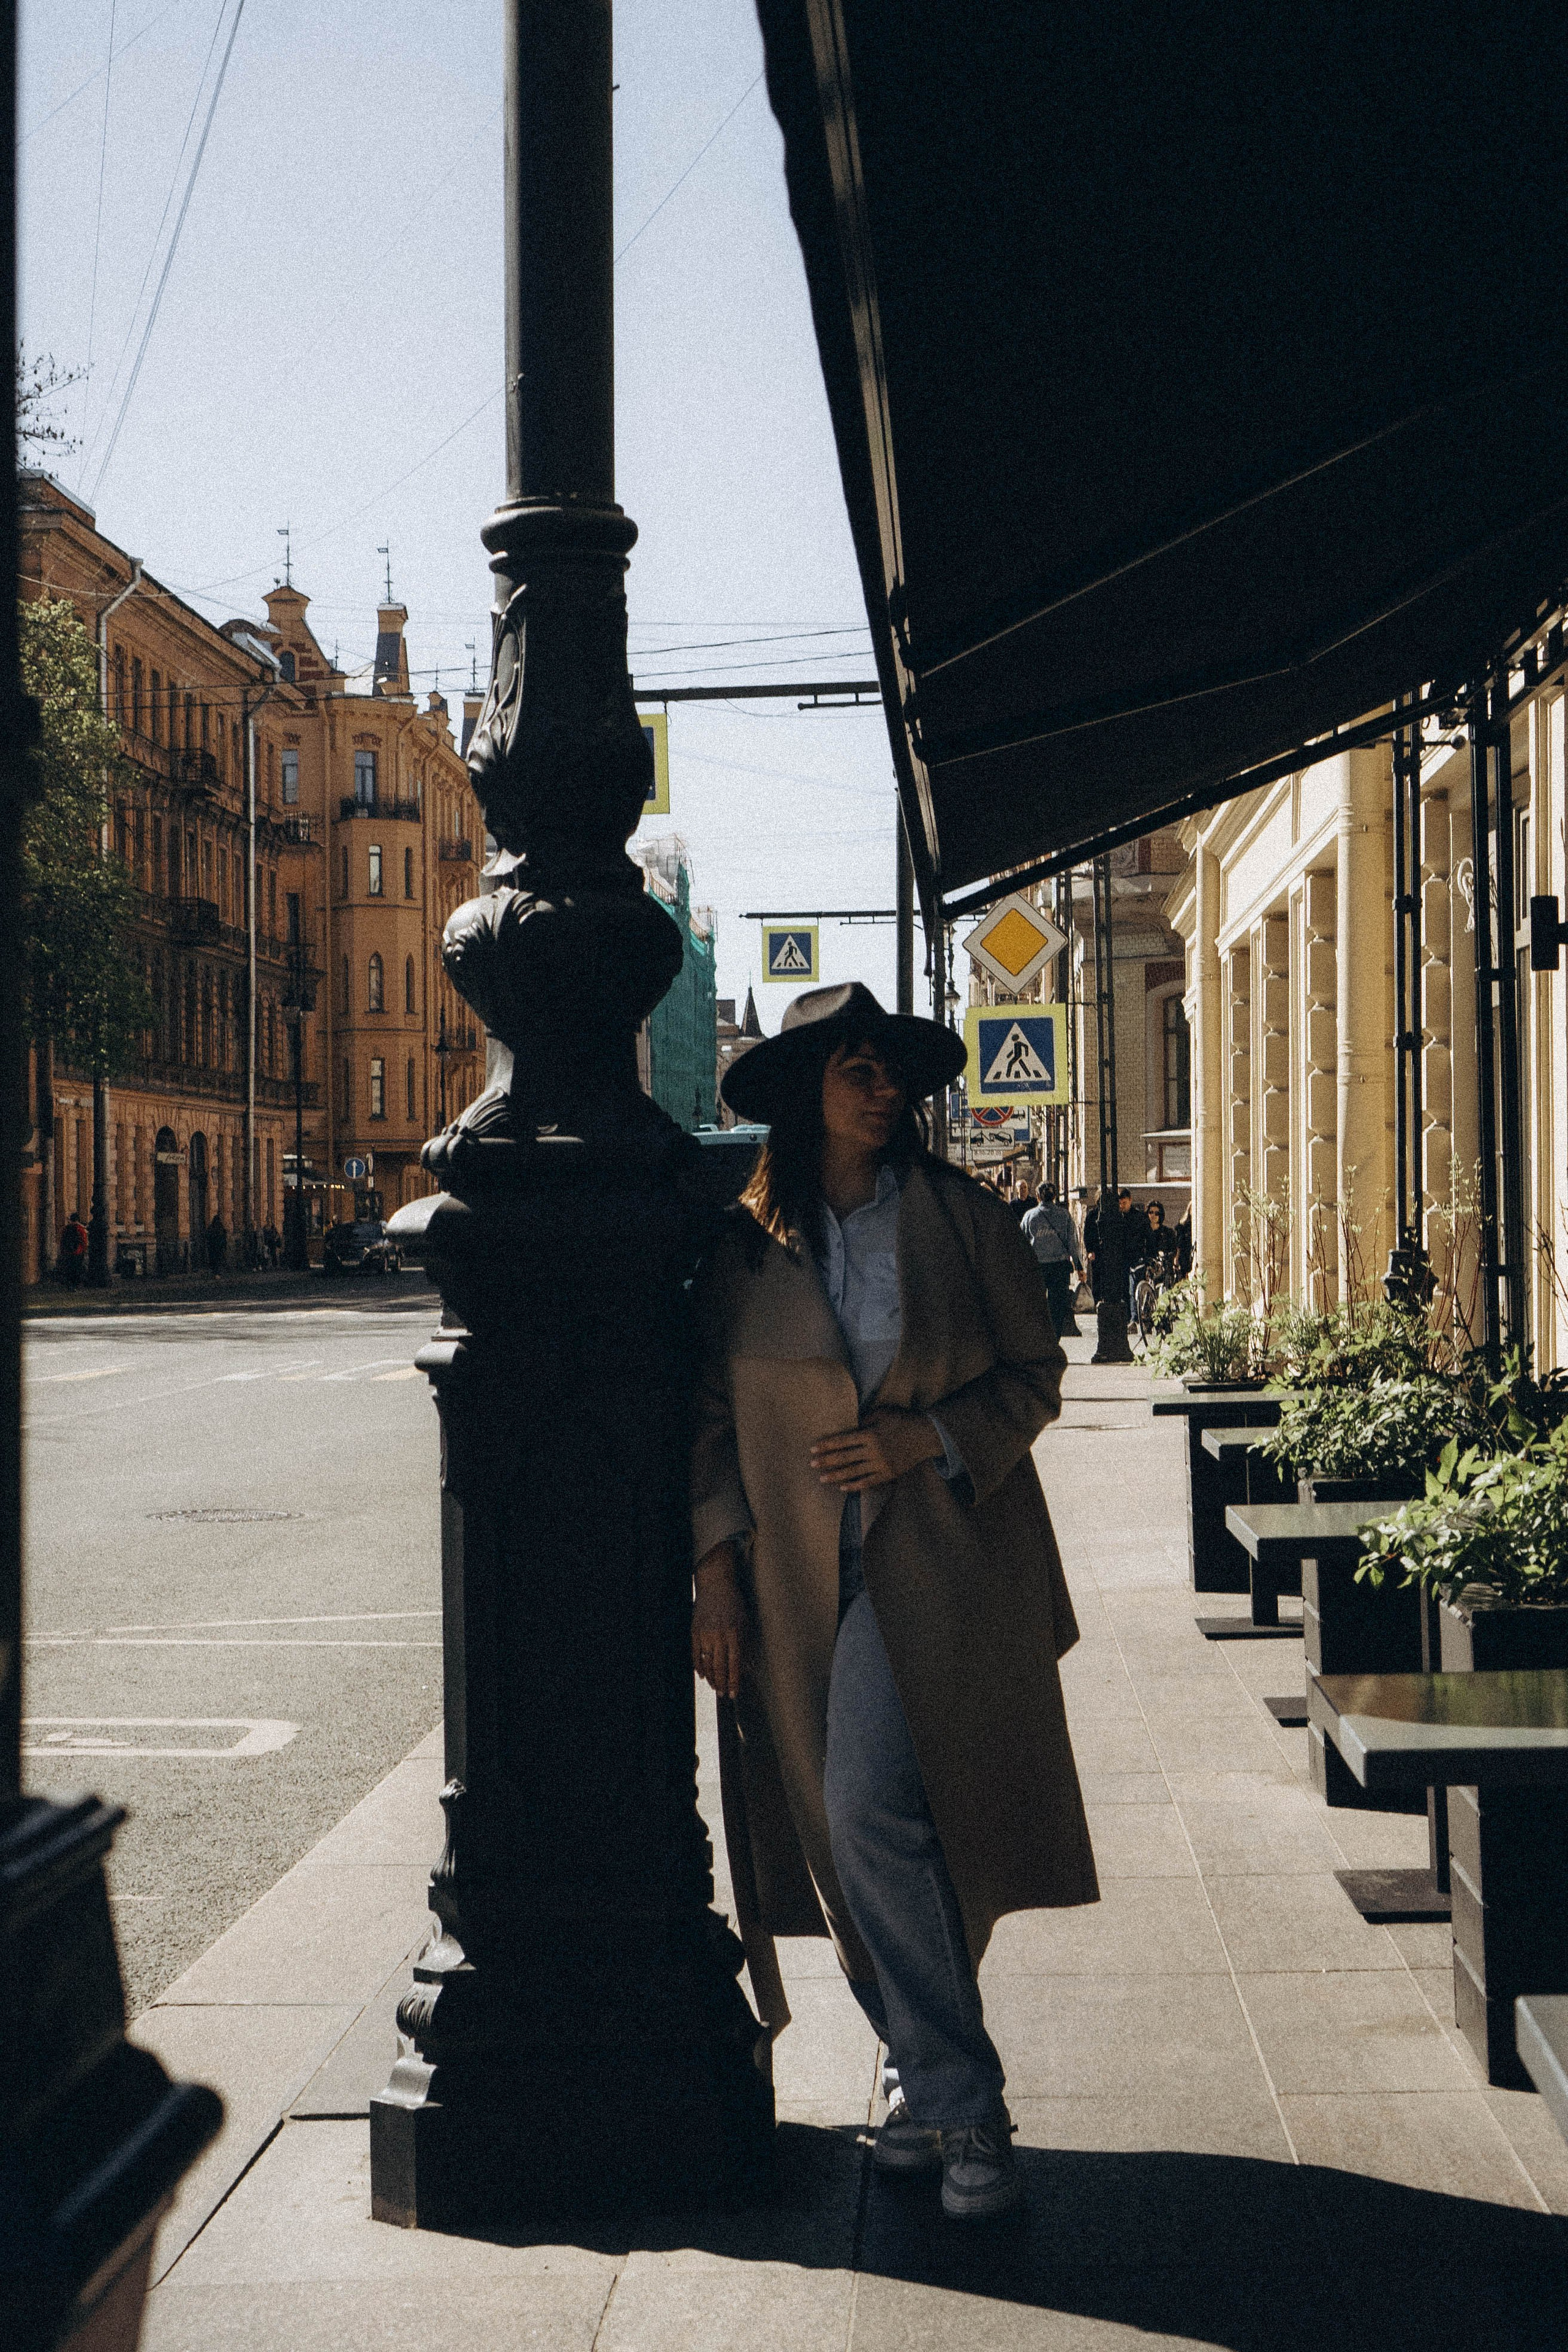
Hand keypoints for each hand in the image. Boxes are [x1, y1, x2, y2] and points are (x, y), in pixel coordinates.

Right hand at [692, 1543, 745, 1699]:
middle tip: (724, 1695)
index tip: (735, 1693)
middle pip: (719, 1666)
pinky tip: (703, 1675)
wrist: (715, 1584)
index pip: (735, 1663)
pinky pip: (695, 1654)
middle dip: (722, 1683)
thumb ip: (747, 1645)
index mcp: (734, 1632)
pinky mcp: (694, 1631)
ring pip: (706, 1662)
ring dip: (711, 1678)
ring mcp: (704, 1633)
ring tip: (715, 1687)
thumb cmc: (734, 1603)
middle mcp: (719, 1634)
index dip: (735, 1680)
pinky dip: (698, 1666)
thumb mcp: (746, 1622)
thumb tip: (749, 1667)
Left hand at [811, 1408, 943, 1494]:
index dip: (826, 1445)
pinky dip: (854, 1485)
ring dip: (836, 1476)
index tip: (813, 1448)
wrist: (926, 1436)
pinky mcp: (888, 1474)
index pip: (842, 1441)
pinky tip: (842, 1488)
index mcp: (870, 1434)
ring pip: (854, 1472)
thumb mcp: (883, 1413)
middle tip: (811, 1465)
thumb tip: (849, 1427)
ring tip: (822, 1479)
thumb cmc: (903, 1421)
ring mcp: (881, 1464)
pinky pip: (868, 1482)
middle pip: (844, 1458)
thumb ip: (865, 1420)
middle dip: (826, 1461)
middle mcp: (874, 1451)